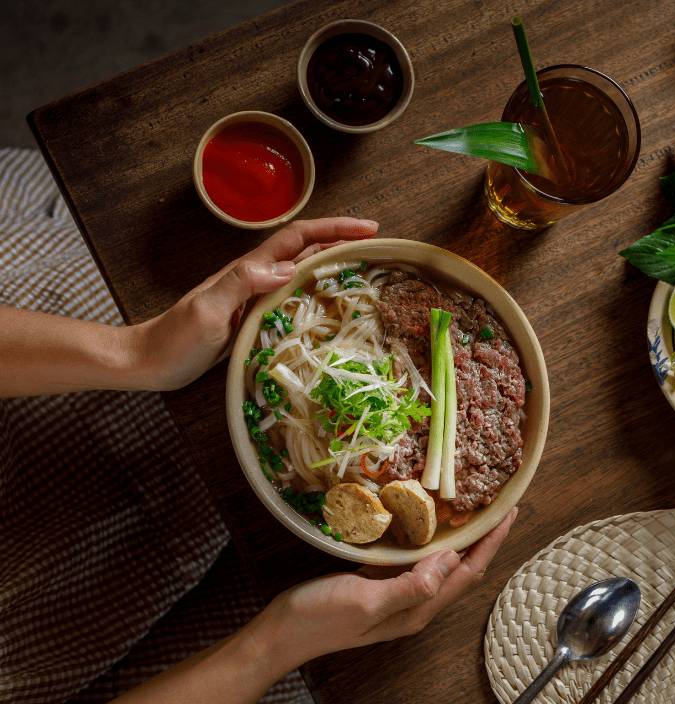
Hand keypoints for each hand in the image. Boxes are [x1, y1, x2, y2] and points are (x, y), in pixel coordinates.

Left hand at [133, 217, 377, 390]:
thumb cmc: (175, 338)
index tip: (368, 228)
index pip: (299, 238)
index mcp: (249, 270)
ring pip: (305, 270)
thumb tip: (285, 268)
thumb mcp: (207, 310)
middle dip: (344, 239)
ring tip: (368, 266)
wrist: (150, 361)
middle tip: (380, 244)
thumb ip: (241, 283)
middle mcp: (258, 278)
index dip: (335, 228)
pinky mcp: (258, 317)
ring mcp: (258, 297)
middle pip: (308, 248)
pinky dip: (321, 291)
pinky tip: (335, 302)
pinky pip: (298, 296)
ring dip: (337, 262)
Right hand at [260, 508, 517, 670]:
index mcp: (419, 609)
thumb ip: (412, 585)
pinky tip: (427, 523)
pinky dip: (430, 540)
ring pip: (442, 563)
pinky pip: (417, 560)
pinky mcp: (381, 583)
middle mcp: (415, 603)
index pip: (468, 573)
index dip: (491, 544)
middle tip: (498, 507)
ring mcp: (398, 593)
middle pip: (462, 568)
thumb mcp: (367, 600)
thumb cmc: (321, 618)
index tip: (508, 514)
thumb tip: (451, 560)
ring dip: (461, 538)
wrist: (282, 632)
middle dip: (484, 540)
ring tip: (472, 511)